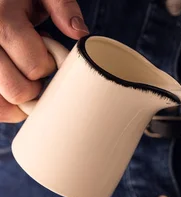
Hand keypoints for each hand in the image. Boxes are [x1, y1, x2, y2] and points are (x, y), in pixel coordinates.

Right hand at [0, 0, 87, 122]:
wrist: (0, 1)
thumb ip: (62, 6)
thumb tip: (79, 32)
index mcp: (2, 19)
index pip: (34, 66)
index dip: (48, 66)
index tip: (48, 55)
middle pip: (17, 90)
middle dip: (34, 86)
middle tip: (35, 69)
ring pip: (3, 105)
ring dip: (20, 99)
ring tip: (22, 77)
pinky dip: (8, 108)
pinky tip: (14, 91)